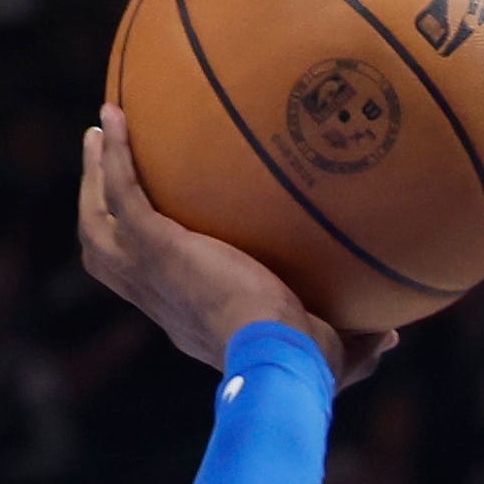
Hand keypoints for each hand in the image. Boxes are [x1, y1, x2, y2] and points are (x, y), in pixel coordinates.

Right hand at [77, 108, 394, 389]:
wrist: (277, 358)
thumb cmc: (305, 366)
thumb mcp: (333, 354)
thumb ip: (359, 343)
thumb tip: (389, 336)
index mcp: (191, 318)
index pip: (159, 287)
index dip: (151, 260)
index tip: (158, 230)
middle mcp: (160, 296)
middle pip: (107, 251)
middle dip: (100, 209)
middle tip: (105, 166)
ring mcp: (151, 271)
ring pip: (100, 220)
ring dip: (94, 177)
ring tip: (99, 134)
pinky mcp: (156, 245)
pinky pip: (123, 191)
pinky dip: (114, 156)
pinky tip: (113, 117)